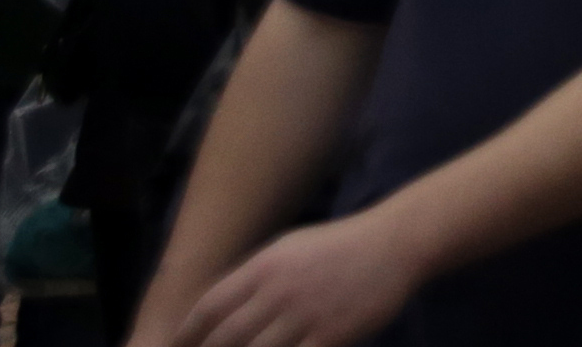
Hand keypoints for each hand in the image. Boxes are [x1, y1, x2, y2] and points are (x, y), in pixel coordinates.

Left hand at [160, 207, 432, 346]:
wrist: (395, 243)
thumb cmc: (338, 245)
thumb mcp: (289, 247)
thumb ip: (252, 275)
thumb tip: (216, 305)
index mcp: (264, 267)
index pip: (209, 307)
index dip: (186, 335)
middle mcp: (278, 291)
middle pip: (225, 337)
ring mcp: (305, 315)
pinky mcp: (331, 335)